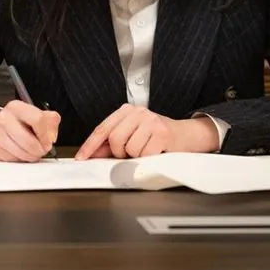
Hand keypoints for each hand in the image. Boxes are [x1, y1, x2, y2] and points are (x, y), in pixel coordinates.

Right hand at [0, 100, 60, 161]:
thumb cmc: (19, 123)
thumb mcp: (37, 115)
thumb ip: (51, 122)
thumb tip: (51, 137)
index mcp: (17, 107)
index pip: (38, 119)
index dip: (46, 134)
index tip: (48, 140)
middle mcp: (5, 118)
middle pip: (30, 141)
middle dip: (39, 149)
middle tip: (41, 149)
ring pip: (22, 153)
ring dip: (31, 156)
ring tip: (31, 151)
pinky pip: (14, 160)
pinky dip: (20, 159)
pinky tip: (20, 151)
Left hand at [74, 104, 218, 159]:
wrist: (188, 135)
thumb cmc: (158, 137)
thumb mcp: (133, 135)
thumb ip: (112, 143)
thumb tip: (93, 154)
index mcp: (127, 111)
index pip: (103, 128)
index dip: (90, 145)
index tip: (82, 158)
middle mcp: (138, 112)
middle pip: (114, 139)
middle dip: (119, 152)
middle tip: (131, 154)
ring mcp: (151, 121)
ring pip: (129, 148)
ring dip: (136, 156)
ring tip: (147, 150)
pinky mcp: (162, 133)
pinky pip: (144, 154)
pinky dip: (148, 159)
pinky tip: (156, 151)